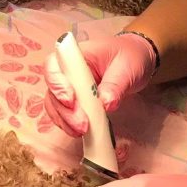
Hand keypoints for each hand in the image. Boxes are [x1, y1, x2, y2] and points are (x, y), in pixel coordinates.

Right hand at [43, 33, 157, 136]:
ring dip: (65, 121)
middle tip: (83, 125)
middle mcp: (66, 70)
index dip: (57, 84)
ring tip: (82, 132)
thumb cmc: (130, 57)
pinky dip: (67, 124)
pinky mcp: (72, 100)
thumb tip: (105, 104)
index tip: (71, 101)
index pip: (54, 65)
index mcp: (77, 55)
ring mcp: (67, 85)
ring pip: (54, 105)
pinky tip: (79, 132)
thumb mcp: (128, 68)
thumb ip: (115, 85)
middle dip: (65, 111)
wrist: (134, 62)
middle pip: (52, 90)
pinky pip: (62, 113)